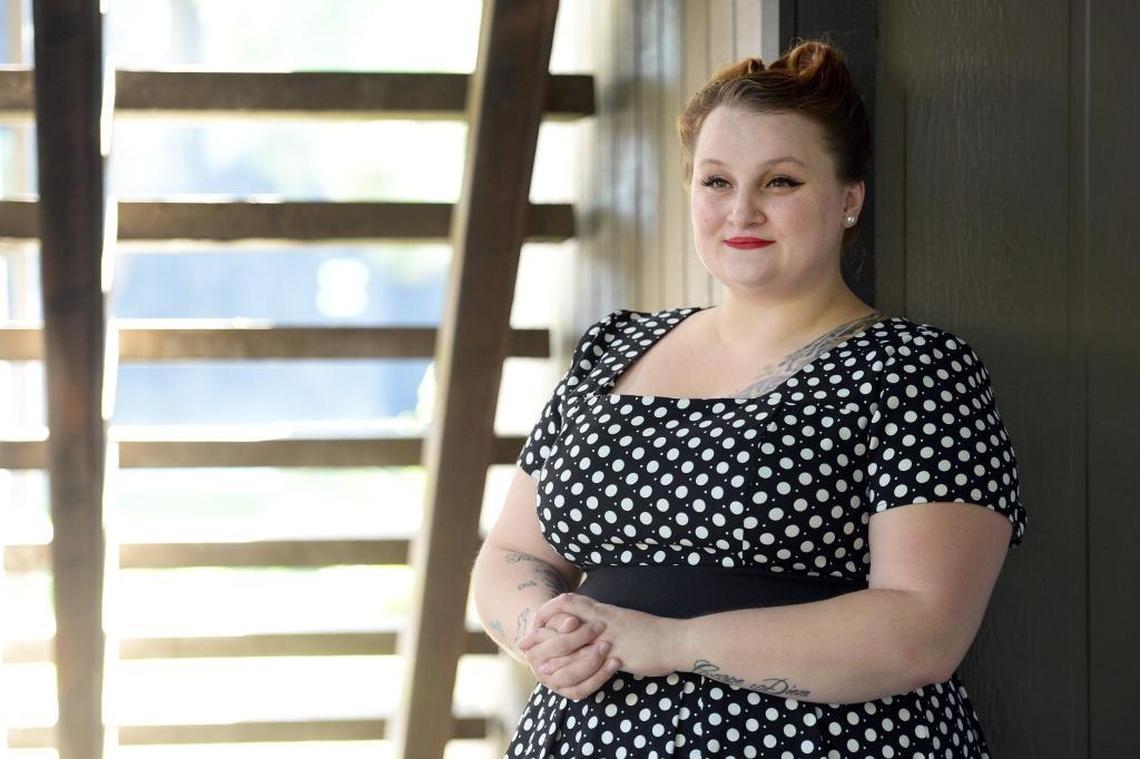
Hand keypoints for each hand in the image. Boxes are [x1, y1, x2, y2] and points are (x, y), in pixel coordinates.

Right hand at [517, 611, 619, 699]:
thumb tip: (572, 623)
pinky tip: (613, 665)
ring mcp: (552, 682)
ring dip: (594, 665)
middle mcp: (539, 668)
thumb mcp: (558, 615)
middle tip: (607, 641)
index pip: (557, 644)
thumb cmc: (561, 623)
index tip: (599, 625)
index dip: (578, 635)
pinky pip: (582, 690)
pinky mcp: (565, 692)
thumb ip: (562, 617)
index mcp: (532, 648)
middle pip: (564, 661)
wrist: (561, 639)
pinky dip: (599, 678)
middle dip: (588, 650)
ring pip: (572, 678)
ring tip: (613, 654)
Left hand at [529, 593, 676, 678]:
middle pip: (563, 620)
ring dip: (551, 652)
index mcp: (604, 610)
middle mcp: (603, 620)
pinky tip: (562, 675)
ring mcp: (610, 636)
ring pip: (572, 641)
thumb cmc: (652, 633)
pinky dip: (571, 668)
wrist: (677, 640)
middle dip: (541, 632)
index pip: (568, 601)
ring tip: (536, 663)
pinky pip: (589, 661)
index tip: (536, 621)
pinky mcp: (618, 653)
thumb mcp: (623, 620)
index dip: (548, 610)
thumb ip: (605, 621)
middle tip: (525, 642)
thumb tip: (590, 625)